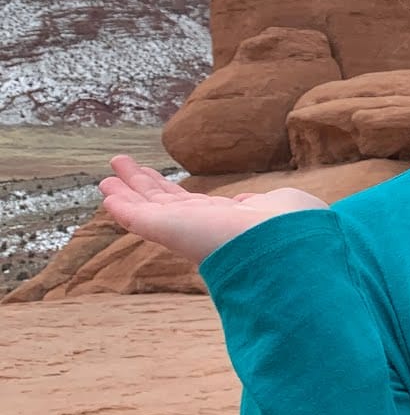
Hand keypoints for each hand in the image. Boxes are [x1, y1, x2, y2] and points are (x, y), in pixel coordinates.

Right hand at [99, 155, 328, 264]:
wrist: (284, 247)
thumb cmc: (295, 228)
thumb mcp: (282, 206)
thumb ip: (264, 203)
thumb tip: (248, 200)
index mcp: (228, 222)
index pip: (192, 205)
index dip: (172, 191)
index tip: (157, 180)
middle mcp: (202, 228)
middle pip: (163, 203)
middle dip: (143, 185)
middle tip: (120, 168)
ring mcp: (184, 230)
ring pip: (148, 208)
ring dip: (127, 190)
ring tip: (107, 175)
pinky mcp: (170, 231)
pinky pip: (140, 218)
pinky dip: (123, 206)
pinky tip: (108, 194)